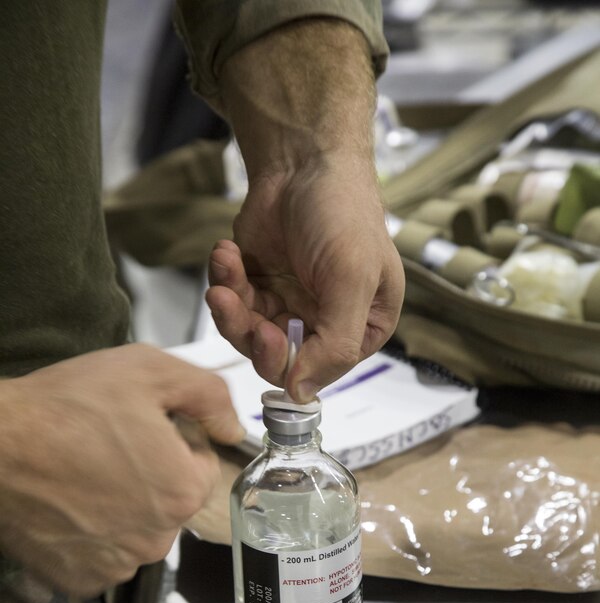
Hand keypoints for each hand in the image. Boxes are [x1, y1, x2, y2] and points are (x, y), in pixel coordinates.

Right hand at [0, 344, 243, 594]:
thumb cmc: (66, 406)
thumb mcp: (148, 371)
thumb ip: (207, 396)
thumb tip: (232, 427)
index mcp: (184, 490)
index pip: (200, 465)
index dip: (173, 441)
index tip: (139, 428)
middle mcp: (159, 538)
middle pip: (171, 501)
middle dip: (150, 475)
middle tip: (106, 447)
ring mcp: (119, 564)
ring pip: (139, 529)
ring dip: (122, 507)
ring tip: (83, 474)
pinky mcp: (83, 579)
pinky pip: (104, 554)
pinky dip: (92, 533)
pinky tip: (69, 504)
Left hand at [206, 155, 403, 401]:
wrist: (304, 157)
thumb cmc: (341, 212)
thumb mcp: (352, 280)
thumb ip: (334, 343)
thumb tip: (302, 395)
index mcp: (362, 327)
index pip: (320, 370)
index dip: (288, 362)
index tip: (266, 335)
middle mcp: (324, 323)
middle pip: (277, 358)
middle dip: (250, 333)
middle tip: (232, 302)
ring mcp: (288, 305)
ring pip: (248, 335)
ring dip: (230, 307)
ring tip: (224, 268)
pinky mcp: (258, 286)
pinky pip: (232, 304)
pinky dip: (224, 280)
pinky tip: (226, 252)